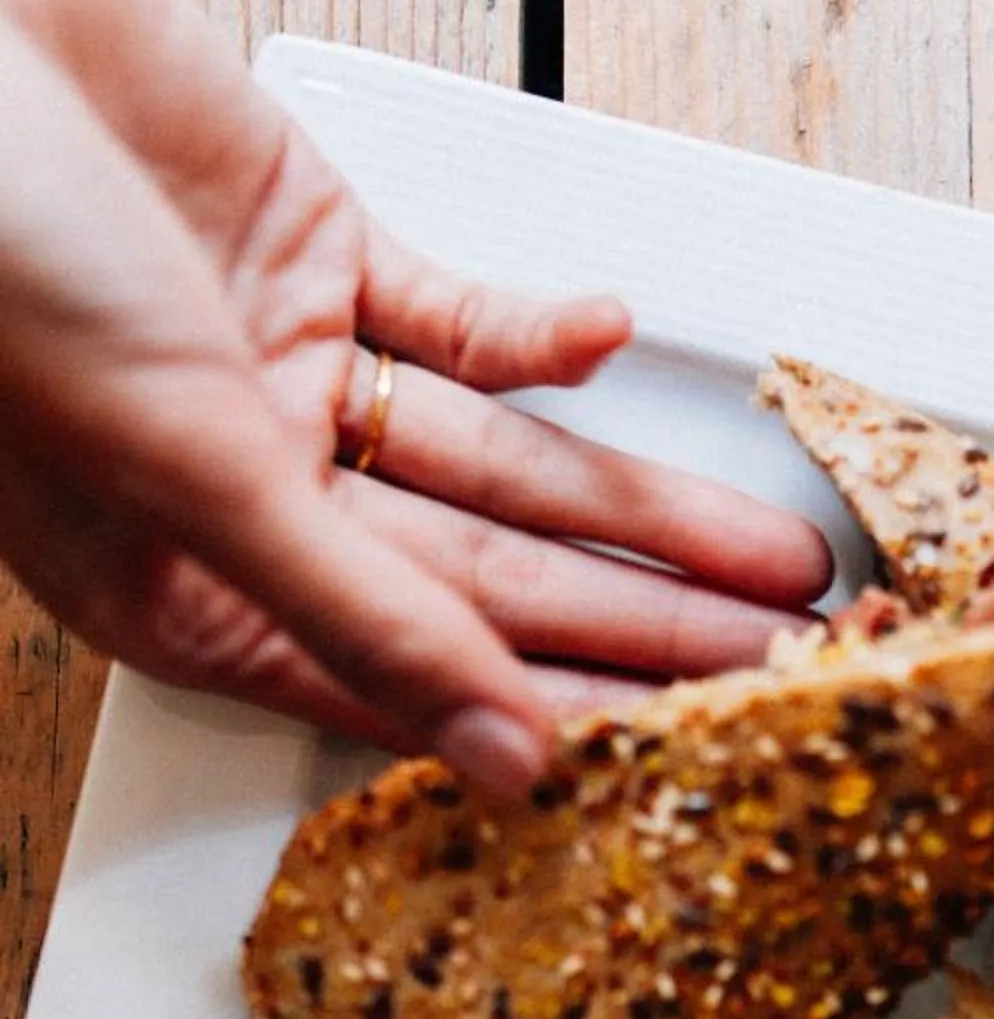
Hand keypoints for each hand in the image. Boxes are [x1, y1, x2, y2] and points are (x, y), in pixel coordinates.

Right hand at [0, 0, 829, 793]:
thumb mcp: (197, 465)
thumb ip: (364, 616)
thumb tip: (502, 762)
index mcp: (185, 596)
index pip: (419, 686)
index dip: (563, 719)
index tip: (698, 753)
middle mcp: (247, 499)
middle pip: (489, 581)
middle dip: (642, 624)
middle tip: (784, 662)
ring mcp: (292, 375)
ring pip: (506, 467)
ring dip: (639, 503)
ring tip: (771, 556)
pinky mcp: (325, 256)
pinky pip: (462, 323)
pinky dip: (540, 337)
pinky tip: (616, 346)